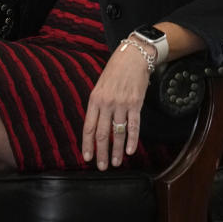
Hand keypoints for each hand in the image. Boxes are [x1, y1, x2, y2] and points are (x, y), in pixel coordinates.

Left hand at [81, 39, 152, 169]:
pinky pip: (133, 126)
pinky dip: (132, 140)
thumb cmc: (115, 70)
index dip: (87, 144)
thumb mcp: (100, 85)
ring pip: (117, 133)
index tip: (87, 157)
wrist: (133, 56)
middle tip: (102, 166)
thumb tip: (96, 124)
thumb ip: (98, 104)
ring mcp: (121, 104)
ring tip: (115, 163)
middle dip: (101, 152)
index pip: (88, 127)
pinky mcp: (135, 104)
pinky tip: (129, 151)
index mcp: (94, 99)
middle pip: (102, 134)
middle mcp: (107, 103)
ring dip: (116, 150)